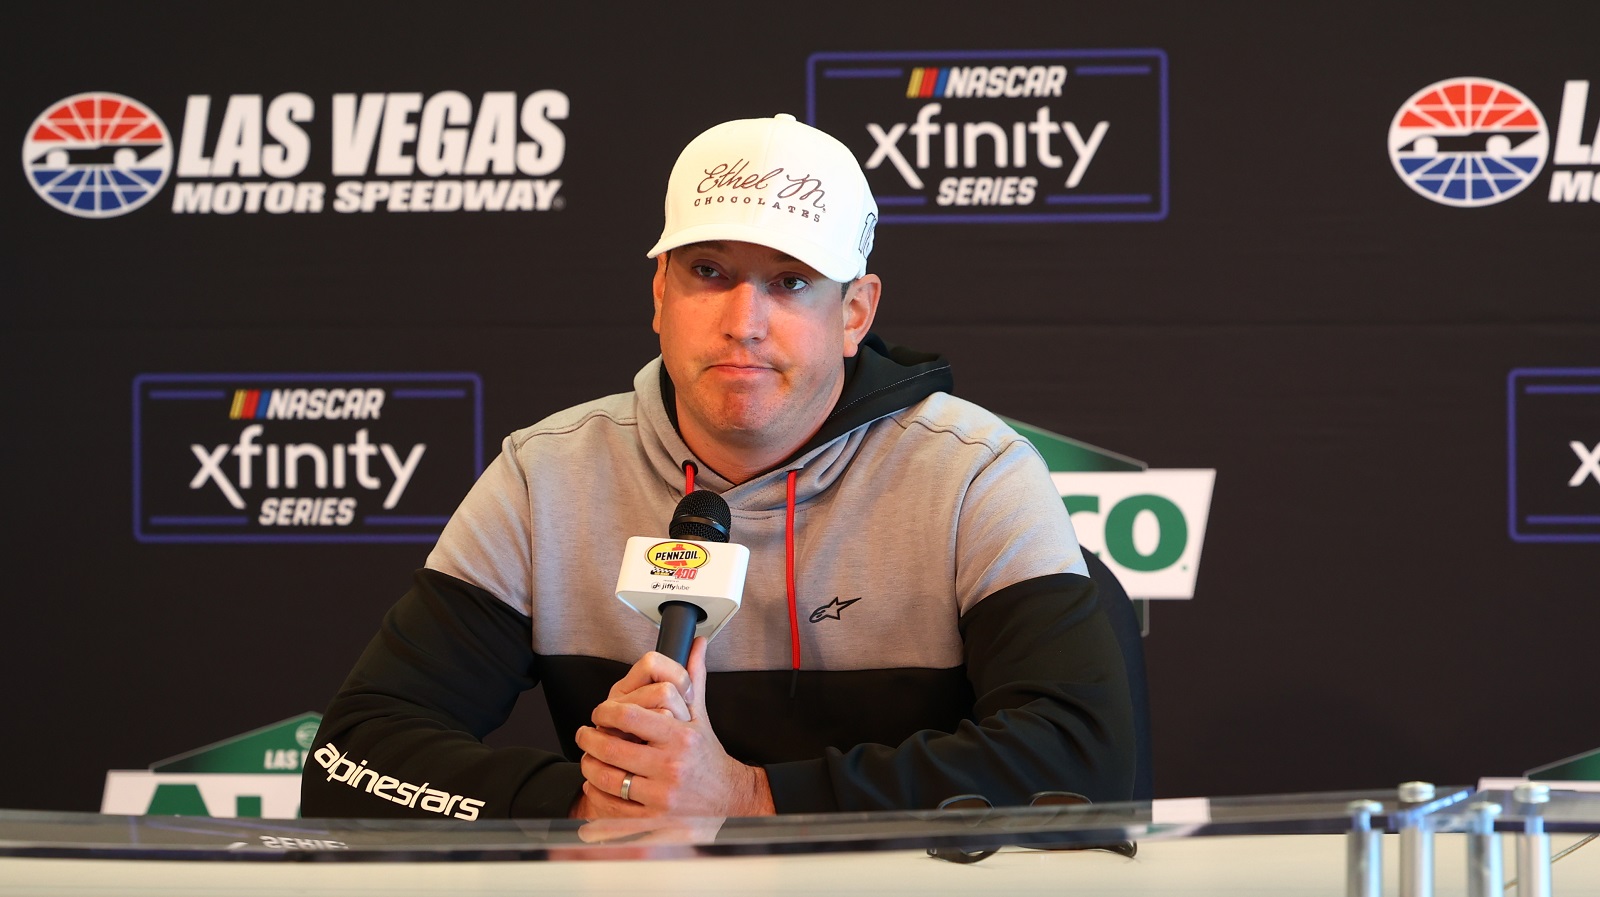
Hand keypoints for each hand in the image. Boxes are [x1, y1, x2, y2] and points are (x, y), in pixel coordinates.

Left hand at [572, 638, 775, 818]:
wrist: (729, 798)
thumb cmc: (707, 756)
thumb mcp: (701, 716)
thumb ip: (694, 679)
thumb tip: (697, 643)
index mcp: (680, 737)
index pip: (630, 716)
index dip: (605, 711)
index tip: (599, 712)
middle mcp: (671, 766)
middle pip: (612, 748)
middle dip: (590, 739)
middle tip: (584, 734)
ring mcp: (662, 796)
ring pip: (608, 779)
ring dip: (589, 766)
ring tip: (587, 757)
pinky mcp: (654, 819)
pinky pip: (613, 806)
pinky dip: (597, 794)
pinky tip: (595, 784)